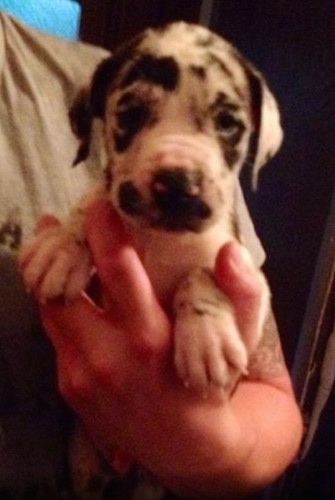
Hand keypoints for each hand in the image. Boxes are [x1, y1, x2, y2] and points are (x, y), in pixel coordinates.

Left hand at [40, 200, 301, 497]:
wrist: (194, 450)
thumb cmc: (218, 385)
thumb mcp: (242, 341)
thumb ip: (243, 294)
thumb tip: (229, 252)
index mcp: (151, 340)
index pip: (117, 272)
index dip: (103, 231)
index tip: (98, 203)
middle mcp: (108, 358)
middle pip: (63, 291)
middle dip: (57, 252)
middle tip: (55, 223)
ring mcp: (83, 376)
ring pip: (49, 312)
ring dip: (50, 278)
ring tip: (53, 250)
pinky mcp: (71, 388)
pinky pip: (55, 336)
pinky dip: (59, 309)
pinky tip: (70, 295)